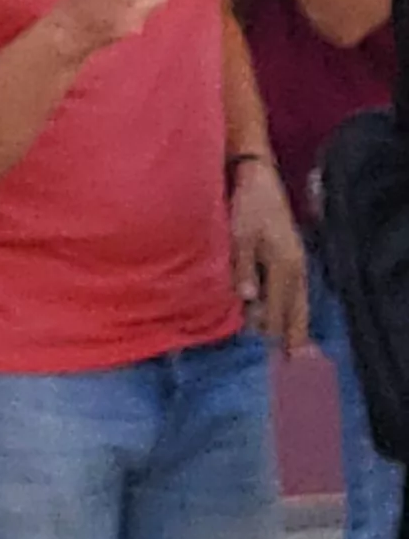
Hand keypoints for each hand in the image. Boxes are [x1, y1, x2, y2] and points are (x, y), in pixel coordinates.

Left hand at [232, 156, 308, 352]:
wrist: (258, 179)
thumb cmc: (246, 207)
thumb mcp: (240, 236)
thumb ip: (243, 268)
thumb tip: (248, 300)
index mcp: (283, 265)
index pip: (281, 307)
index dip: (280, 332)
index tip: (282, 356)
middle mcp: (295, 266)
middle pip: (296, 307)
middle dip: (294, 333)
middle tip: (296, 360)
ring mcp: (296, 259)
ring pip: (298, 298)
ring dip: (294, 321)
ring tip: (295, 345)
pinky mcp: (290, 253)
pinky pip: (295, 287)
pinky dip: (293, 304)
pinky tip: (289, 312)